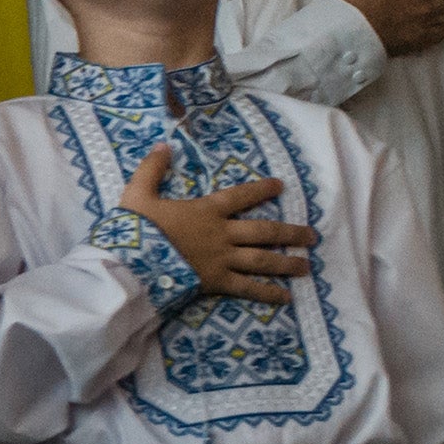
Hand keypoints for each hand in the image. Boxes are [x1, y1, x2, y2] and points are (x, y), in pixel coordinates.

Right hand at [121, 142, 314, 305]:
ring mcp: (222, 259)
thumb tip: (164, 145)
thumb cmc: (136, 228)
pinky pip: (246, 287)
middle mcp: (222, 234)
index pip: (241, 196)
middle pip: (264, 232)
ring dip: (287, 262)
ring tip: (306, 265)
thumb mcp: (138, 193)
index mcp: (206, 210)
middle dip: (290, 232)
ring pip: (262, 259)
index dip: (262, 189)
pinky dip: (266, 292)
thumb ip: (152, 169)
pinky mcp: (216, 282)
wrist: (132, 261)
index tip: (281, 186)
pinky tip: (285, 297)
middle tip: (311, 236)